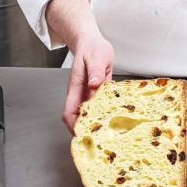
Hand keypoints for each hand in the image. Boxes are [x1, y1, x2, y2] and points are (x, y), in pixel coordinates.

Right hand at [47, 0, 114, 133]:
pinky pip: (100, 109)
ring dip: (97, 126)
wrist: (92, 43)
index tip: (83, 135)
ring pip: (90, 116)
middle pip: (78, 119)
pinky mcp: (98, 95)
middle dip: (86, 131)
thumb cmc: (92, 49)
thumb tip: (94, 85)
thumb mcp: (96, 56)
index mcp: (76, 88)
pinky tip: (118, 121)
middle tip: (101, 142)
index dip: (73, 126)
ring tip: (111, 136)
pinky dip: (106, 116)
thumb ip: (95, 70)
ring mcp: (89, 96)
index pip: (69, 113)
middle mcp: (81, 95)